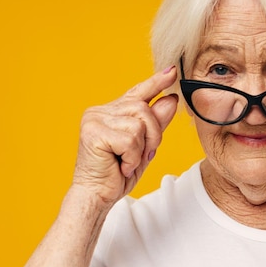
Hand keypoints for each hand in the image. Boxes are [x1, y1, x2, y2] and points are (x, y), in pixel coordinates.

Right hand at [72, 66, 178, 205]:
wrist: (97, 195)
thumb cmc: (117, 173)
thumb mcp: (144, 147)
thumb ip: (156, 124)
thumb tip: (170, 99)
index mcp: (112, 112)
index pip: (137, 93)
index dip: (156, 83)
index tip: (172, 71)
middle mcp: (101, 111)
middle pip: (143, 109)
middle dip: (152, 135)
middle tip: (142, 155)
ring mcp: (95, 119)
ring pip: (139, 124)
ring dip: (141, 149)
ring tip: (127, 161)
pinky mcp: (93, 131)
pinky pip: (130, 139)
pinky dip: (132, 157)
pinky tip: (120, 165)